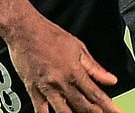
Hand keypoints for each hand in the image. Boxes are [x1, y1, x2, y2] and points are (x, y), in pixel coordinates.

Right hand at [5, 16, 121, 112]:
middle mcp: (61, 82)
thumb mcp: (77, 47)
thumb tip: (110, 79)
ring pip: (64, 112)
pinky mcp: (33, 89)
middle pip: (83, 107)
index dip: (109, 107)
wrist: (24, 29)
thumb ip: (94, 67)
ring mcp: (46, 87)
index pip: (96, 95)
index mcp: (74, 71)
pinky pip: (40, 110)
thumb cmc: (50, 34)